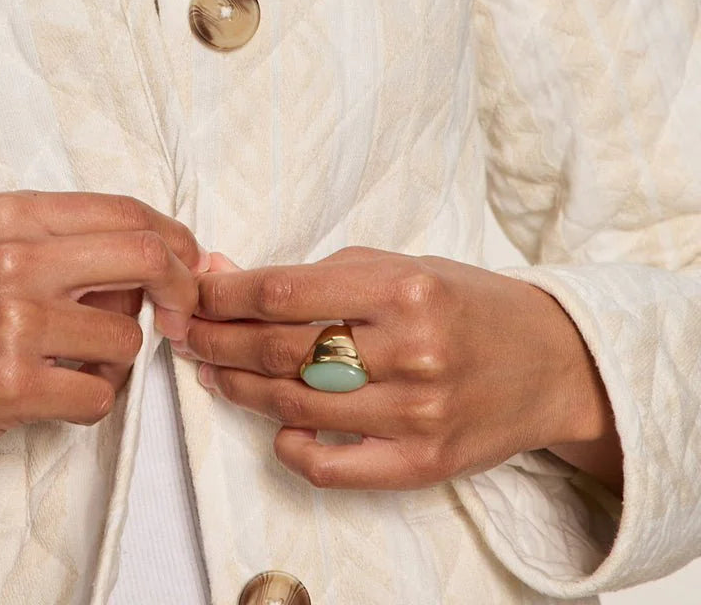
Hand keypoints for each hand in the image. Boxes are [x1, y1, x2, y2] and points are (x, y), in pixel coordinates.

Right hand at [0, 190, 205, 463]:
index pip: (124, 211)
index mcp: (11, 214)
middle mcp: (12, 259)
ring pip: (126, 336)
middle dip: (180, 288)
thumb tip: (155, 258)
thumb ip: (64, 240)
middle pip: (144, 258)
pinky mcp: (11, 385)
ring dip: (117, 358)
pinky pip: (99, 394)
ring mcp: (11, 323)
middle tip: (179, 314)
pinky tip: (57, 393)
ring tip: (76, 360)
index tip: (188, 263)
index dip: (174, 238)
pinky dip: (92, 400)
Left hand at [172, 246, 622, 494]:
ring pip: (295, 406)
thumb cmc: (463, 303)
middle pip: (281, 351)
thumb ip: (314, 274)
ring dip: (238, 386)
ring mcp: (416, 414)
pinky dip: (291, 445)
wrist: (551, 361)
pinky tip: (274, 422)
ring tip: (210, 368)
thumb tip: (224, 274)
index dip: (223, 295)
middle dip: (217, 339)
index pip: (284, 293)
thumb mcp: (397, 266)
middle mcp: (410, 351)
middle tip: (182, 331)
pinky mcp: (423, 464)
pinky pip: (331, 467)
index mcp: (403, 289)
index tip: (188, 291)